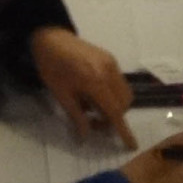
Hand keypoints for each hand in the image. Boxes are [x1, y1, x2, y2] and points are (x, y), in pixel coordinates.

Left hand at [30, 27, 136, 147]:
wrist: (50, 37)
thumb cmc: (52, 68)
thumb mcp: (61, 95)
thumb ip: (77, 117)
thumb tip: (86, 137)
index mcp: (95, 81)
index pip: (114, 111)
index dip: (123, 130)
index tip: (132, 145)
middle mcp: (109, 72)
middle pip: (123, 104)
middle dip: (113, 118)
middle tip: (92, 122)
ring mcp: (112, 64)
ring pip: (125, 93)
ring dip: (115, 106)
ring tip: (92, 108)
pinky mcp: (110, 59)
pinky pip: (119, 82)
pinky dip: (112, 94)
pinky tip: (94, 94)